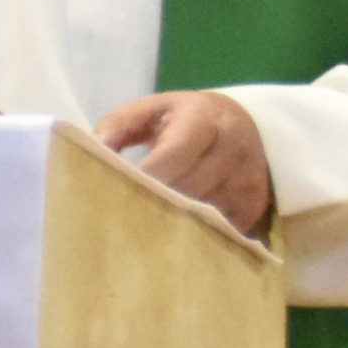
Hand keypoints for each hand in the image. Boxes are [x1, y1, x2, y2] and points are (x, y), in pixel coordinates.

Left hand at [94, 91, 272, 232]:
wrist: (248, 127)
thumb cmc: (184, 120)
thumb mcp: (154, 109)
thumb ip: (120, 124)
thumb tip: (95, 148)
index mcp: (204, 119)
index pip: (174, 154)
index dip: (147, 177)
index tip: (118, 194)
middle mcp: (232, 149)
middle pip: (188, 189)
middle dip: (155, 203)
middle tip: (122, 220)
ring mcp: (246, 181)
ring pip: (203, 214)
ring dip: (173, 223)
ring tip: (143, 230)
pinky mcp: (252, 208)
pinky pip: (219, 230)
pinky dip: (195, 235)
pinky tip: (173, 237)